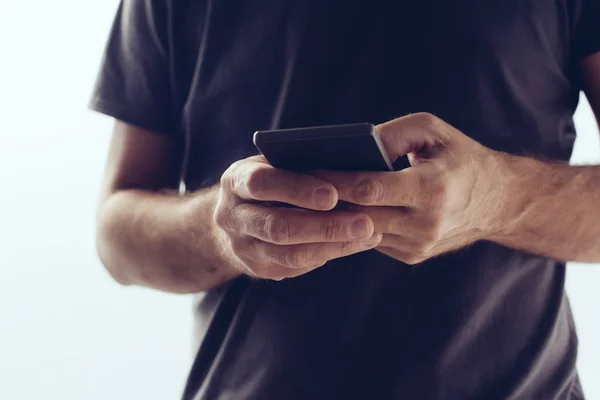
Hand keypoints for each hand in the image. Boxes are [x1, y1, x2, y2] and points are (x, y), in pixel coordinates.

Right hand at [213, 156, 382, 279]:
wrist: (236, 217)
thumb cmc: (268, 181)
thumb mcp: (272, 165)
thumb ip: (298, 166)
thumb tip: (352, 171)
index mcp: (235, 181)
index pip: (261, 183)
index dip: (296, 189)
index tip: (332, 194)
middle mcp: (232, 216)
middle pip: (278, 226)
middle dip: (325, 226)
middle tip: (365, 222)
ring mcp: (243, 247)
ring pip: (291, 253)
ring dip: (334, 244)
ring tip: (369, 233)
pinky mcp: (260, 268)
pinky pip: (298, 266)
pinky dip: (332, 253)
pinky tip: (358, 242)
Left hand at [316, 113, 509, 264]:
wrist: (497, 202)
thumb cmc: (460, 157)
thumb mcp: (433, 131)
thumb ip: (394, 133)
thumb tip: (355, 144)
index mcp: (432, 189)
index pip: (370, 188)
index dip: (334, 180)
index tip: (303, 169)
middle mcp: (425, 223)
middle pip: (358, 215)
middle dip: (323, 202)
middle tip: (290, 186)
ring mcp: (418, 245)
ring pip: (360, 232)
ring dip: (331, 217)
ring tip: (300, 199)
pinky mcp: (412, 255)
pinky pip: (371, 239)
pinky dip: (350, 226)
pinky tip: (329, 212)